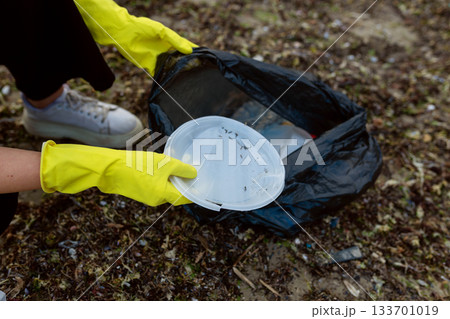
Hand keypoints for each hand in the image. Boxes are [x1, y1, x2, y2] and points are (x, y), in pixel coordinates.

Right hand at [40, 141, 196, 205]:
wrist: (109, 169)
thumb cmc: (138, 166)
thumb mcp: (164, 164)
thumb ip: (181, 169)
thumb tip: (194, 174)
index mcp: (163, 195)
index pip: (184, 198)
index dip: (194, 193)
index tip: (203, 188)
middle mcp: (155, 199)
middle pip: (174, 193)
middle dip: (183, 184)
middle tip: (191, 171)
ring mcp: (146, 196)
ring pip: (164, 188)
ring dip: (170, 179)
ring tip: (174, 166)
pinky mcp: (138, 190)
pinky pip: (154, 186)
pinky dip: (160, 178)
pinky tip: (159, 166)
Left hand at [74, 0, 196, 74]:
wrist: (123, 33)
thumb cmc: (142, 27)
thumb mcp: (161, 31)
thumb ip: (175, 41)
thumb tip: (189, 51)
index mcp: (171, 40)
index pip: (186, 47)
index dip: (195, 52)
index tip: (205, 59)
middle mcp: (166, 50)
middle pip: (180, 59)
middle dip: (188, 65)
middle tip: (200, 73)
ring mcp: (159, 58)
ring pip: (172, 68)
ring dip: (178, 73)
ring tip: (190, 81)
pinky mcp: (150, 66)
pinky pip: (160, 74)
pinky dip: (166, 79)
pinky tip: (173, 84)